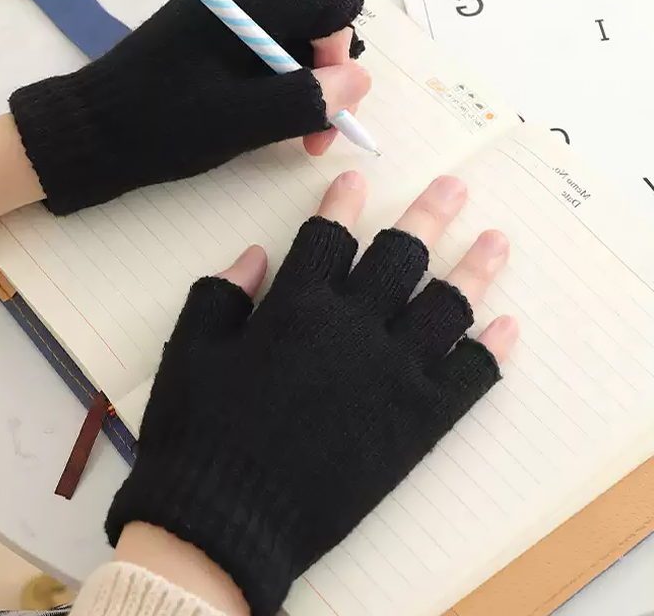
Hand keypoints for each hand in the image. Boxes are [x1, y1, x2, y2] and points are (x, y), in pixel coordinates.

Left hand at [9, 0, 370, 214]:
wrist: (89, 135)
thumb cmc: (158, 126)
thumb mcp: (237, 121)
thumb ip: (303, 99)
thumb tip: (360, 82)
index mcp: (243, 1)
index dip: (341, 48)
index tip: (327, 97)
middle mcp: (239, 0)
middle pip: (317, 21)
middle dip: (329, 75)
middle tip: (318, 131)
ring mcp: (224, 23)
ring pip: (295, 45)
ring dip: (308, 89)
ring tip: (298, 137)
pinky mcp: (213, 47)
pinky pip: (267, 60)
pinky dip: (280, 92)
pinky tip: (271, 127)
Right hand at [106, 172, 517, 615]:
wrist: (228, 519)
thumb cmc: (200, 432)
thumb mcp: (191, 350)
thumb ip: (221, 293)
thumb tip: (255, 254)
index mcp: (296, 307)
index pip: (328, 237)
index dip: (342, 203)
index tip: (358, 178)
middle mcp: (352, 328)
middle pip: (402, 255)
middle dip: (429, 214)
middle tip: (454, 189)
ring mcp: (393, 373)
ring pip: (446, 305)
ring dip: (475, 268)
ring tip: (496, 240)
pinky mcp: (418, 421)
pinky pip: (467, 376)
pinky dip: (490, 350)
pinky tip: (506, 327)